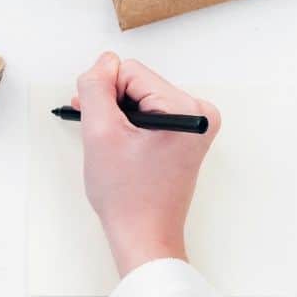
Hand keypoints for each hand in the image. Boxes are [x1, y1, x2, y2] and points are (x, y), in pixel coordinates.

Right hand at [72, 52, 220, 276]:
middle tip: (99, 134)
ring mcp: (196, 125)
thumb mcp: (101, 133)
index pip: (131, 72)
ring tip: (111, 144)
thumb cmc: (128, 197)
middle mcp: (199, 113)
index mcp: (187, 109)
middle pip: (138, 83)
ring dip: (119, 115)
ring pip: (142, 98)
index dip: (105, 93)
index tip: (99, 124)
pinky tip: (122, 146)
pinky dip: (131, 125)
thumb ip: (96, 88)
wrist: (144, 236)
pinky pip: (151, 113)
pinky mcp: (187, 136)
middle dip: (112, 104)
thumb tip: (103, 61)